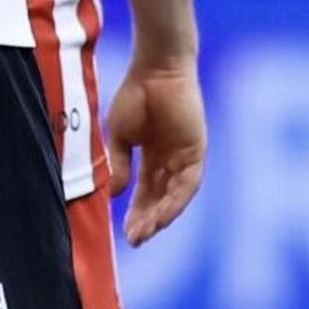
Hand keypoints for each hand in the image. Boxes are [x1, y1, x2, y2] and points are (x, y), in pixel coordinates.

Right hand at [108, 59, 205, 245]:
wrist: (155, 69)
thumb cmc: (136, 94)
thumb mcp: (120, 136)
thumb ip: (118, 164)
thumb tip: (112, 193)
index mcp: (153, 156)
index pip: (146, 192)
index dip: (135, 212)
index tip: (124, 232)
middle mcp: (172, 160)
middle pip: (160, 198)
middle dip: (147, 220)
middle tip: (134, 240)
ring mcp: (186, 156)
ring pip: (175, 196)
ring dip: (160, 216)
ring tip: (145, 233)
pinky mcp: (197, 151)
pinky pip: (188, 183)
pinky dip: (175, 201)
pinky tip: (161, 216)